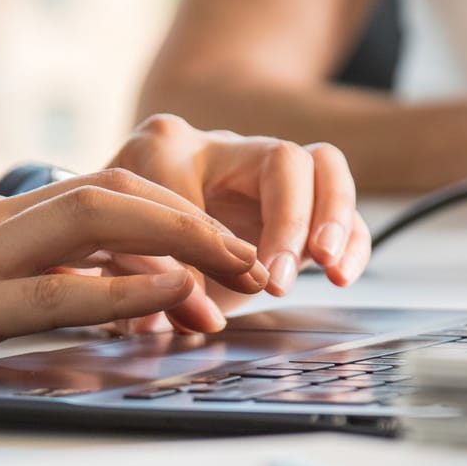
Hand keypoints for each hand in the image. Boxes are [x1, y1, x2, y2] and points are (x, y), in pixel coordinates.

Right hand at [0, 170, 271, 398]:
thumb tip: (25, 308)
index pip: (92, 200)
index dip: (164, 220)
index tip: (214, 256)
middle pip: (114, 191)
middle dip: (196, 218)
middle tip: (254, 261)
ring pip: (100, 219)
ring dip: (183, 240)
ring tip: (241, 272)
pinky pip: (55, 288)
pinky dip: (122, 288)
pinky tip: (174, 296)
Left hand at [103, 114, 371, 332]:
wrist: (128, 218)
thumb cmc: (119, 233)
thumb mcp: (114, 256)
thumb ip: (140, 282)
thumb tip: (176, 317)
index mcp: (164, 148)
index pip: (194, 180)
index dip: (206, 241)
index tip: (209, 291)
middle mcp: (222, 148)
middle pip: (280, 160)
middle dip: (287, 221)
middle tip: (277, 279)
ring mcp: (266, 169)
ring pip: (321, 167)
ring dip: (332, 217)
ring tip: (327, 264)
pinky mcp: (299, 200)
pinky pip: (341, 205)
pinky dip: (352, 239)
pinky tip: (342, 274)